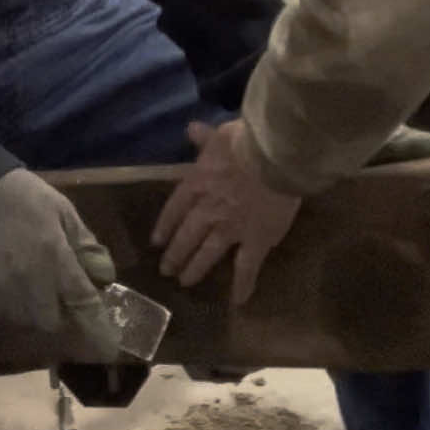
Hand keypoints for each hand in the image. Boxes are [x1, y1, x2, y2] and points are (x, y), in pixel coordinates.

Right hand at [0, 169, 120, 358]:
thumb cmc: (28, 200)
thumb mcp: (66, 213)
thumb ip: (86, 246)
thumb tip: (105, 278)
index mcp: (55, 258)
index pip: (82, 304)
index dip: (98, 331)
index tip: (109, 349)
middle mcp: (29, 281)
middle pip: (53, 322)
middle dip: (63, 317)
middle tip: (64, 301)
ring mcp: (2, 291)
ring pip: (27, 323)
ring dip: (37, 315)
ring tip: (37, 291)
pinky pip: (1, 316)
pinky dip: (12, 310)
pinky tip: (13, 288)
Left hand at [151, 120, 299, 304]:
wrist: (273, 156)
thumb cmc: (246, 140)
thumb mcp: (221, 133)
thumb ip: (205, 138)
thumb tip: (191, 129)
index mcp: (197, 184)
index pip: (174, 209)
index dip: (165, 226)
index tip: (156, 242)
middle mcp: (207, 211)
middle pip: (186, 236)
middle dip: (175, 254)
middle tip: (166, 271)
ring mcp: (230, 229)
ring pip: (207, 254)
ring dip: (195, 269)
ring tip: (185, 281)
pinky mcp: (255, 241)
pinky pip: (247, 267)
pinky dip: (243, 285)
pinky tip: (238, 301)